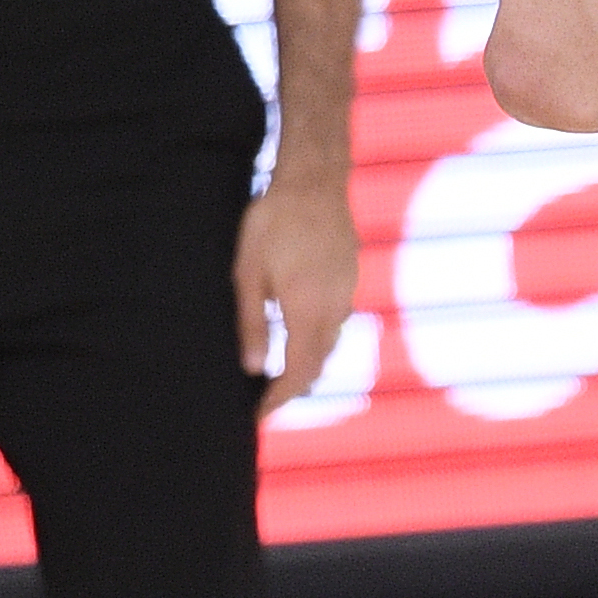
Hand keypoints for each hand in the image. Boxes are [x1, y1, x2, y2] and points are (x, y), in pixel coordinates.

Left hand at [235, 178, 360, 420]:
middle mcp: (334, 308)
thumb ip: (251, 324)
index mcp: (307, 311)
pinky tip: (300, 332)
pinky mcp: (349, 278)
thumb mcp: (248, 274)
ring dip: (308, 363)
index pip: (298, 372)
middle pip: (319, 364)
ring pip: (330, 343)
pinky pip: (337, 321)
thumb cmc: (272, 224)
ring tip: (281, 373)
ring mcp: (346, 292)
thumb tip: (253, 369)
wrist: (314, 182)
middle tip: (264, 402)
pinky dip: (318, 339)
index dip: (279, 399)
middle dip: (293, 389)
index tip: (258, 415)